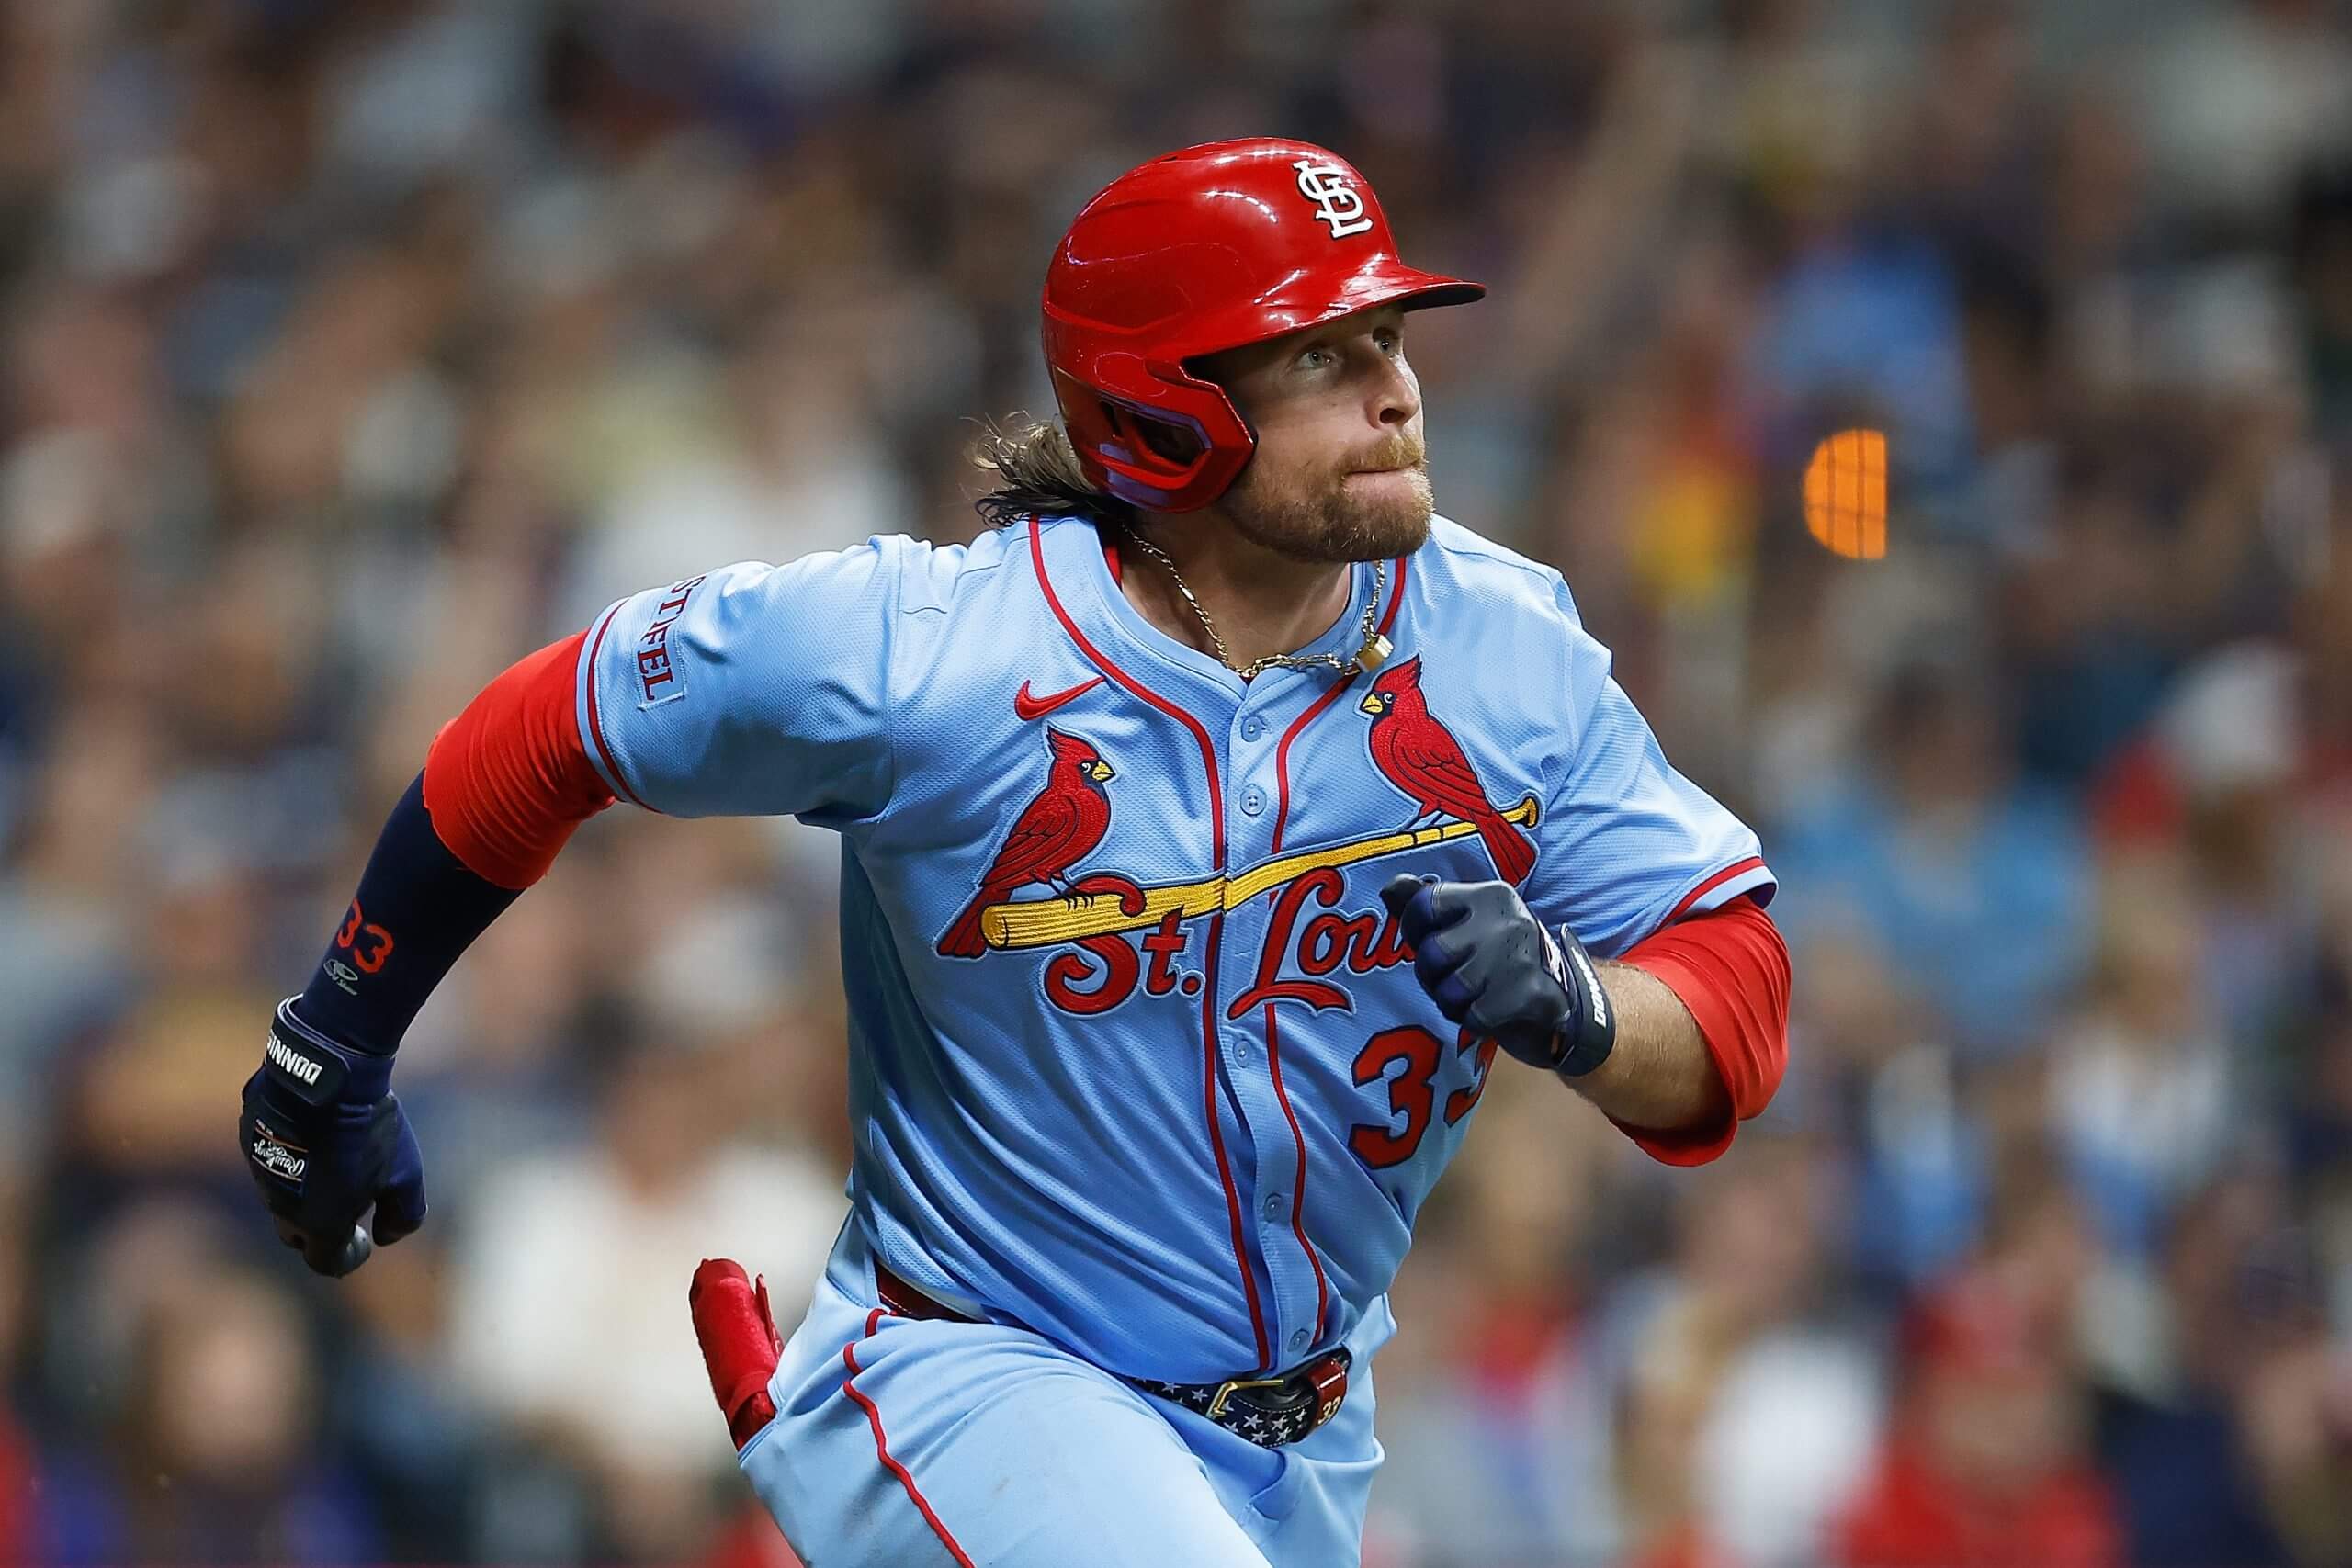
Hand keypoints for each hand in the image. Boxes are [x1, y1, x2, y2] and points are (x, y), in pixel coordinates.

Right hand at [239, 999, 424, 1276]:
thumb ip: (402, 1215)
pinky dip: (292, 1158)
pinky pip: (271, 1160)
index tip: (363, 1241)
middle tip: (349, 1207)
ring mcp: (261, 1174)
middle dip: (322, 1230)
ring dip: (305, 1192)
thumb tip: (386, 1236)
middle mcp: (282, 1207)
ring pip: (281, 1197)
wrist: (328, 1077)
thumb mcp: (405, 1174)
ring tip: (335, 1163)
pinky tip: (314, 1133)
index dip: (348, 1256)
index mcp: (319, 1224)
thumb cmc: (370, 1129)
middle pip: (299, 1235)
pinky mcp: (251, 1140)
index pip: (327, 1262)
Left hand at [1380, 873, 1616, 1076]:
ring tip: (1478, 996)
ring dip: (1454, 1003)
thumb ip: (1427, 907)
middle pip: (1431, 953)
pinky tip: (1495, 1012)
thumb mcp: (1469, 925)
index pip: (1423, 904)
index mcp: (1489, 895)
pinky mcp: (1528, 995)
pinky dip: (1476, 1021)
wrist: (1566, 1006)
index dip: (1414, 930)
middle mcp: (1506, 920)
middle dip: (1434, 976)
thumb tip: (1390, 888)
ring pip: (1449, 990)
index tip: (1429, 940)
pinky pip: (1472, 1016)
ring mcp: (1519, 957)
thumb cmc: (1504, 962)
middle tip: (1459, 979)